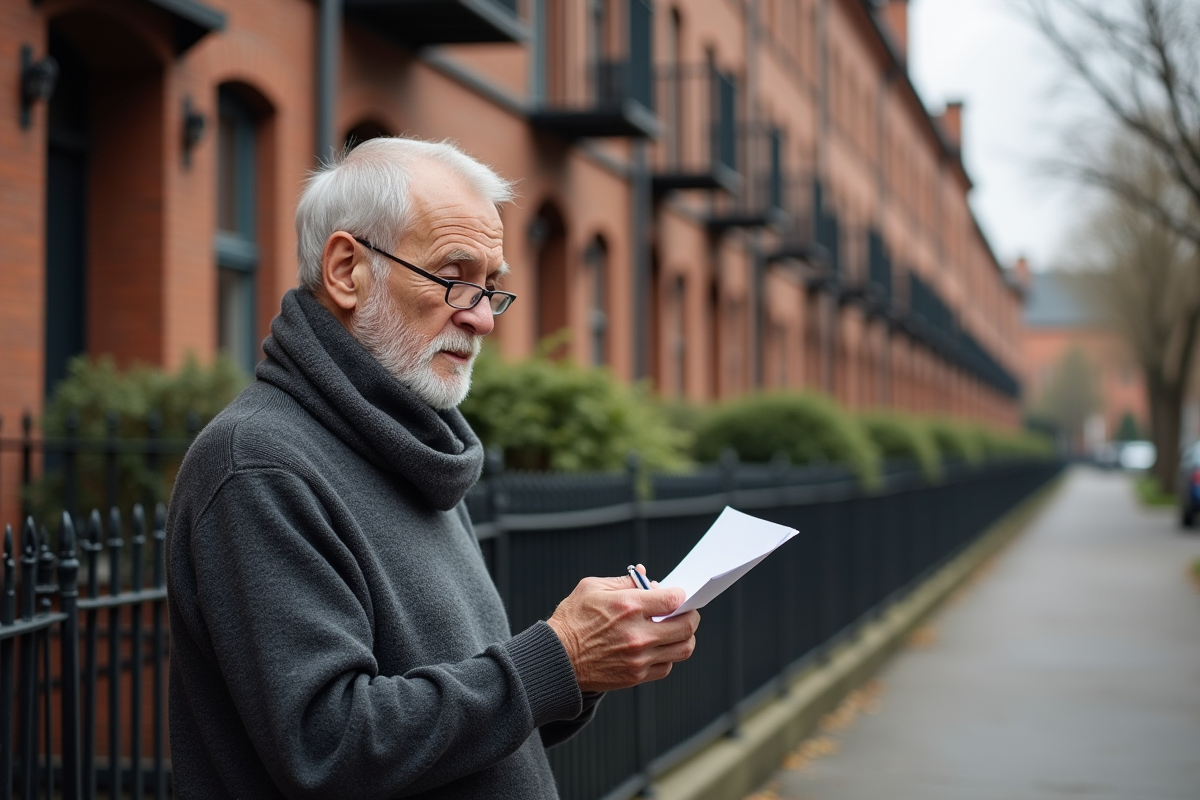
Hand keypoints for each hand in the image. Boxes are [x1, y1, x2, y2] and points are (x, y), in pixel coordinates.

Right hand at [546, 566, 700, 692]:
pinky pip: (667, 667)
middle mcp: (637, 634)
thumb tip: (646, 578)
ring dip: (685, 637)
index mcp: (628, 606)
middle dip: (690, 616)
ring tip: (676, 630)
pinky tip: (658, 647)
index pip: (673, 600)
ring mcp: (639, 657)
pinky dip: (668, 655)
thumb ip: (623, 581)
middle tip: (685, 612)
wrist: (556, 658)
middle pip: (686, 626)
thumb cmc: (571, 621)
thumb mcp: (591, 588)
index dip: (680, 596)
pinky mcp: (636, 675)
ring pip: (683, 649)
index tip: (677, 595)